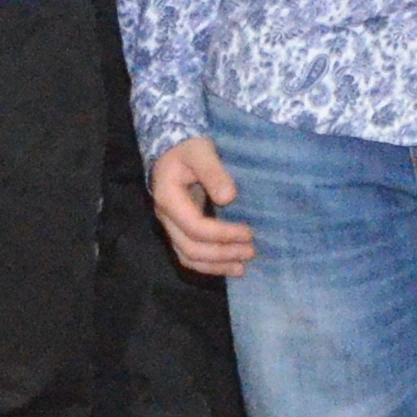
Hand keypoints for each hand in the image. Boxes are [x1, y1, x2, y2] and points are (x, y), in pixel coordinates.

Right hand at [146, 138, 255, 276]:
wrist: (171, 151)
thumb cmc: (188, 149)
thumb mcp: (200, 152)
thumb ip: (213, 172)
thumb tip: (229, 198)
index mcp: (168, 199)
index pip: (195, 228)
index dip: (222, 234)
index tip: (248, 233)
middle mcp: (166, 218)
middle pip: (191, 248)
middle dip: (222, 254)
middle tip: (251, 251)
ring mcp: (170, 226)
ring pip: (188, 257)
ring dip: (216, 265)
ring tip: (242, 268)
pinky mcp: (178, 230)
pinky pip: (189, 255)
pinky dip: (209, 265)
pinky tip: (229, 266)